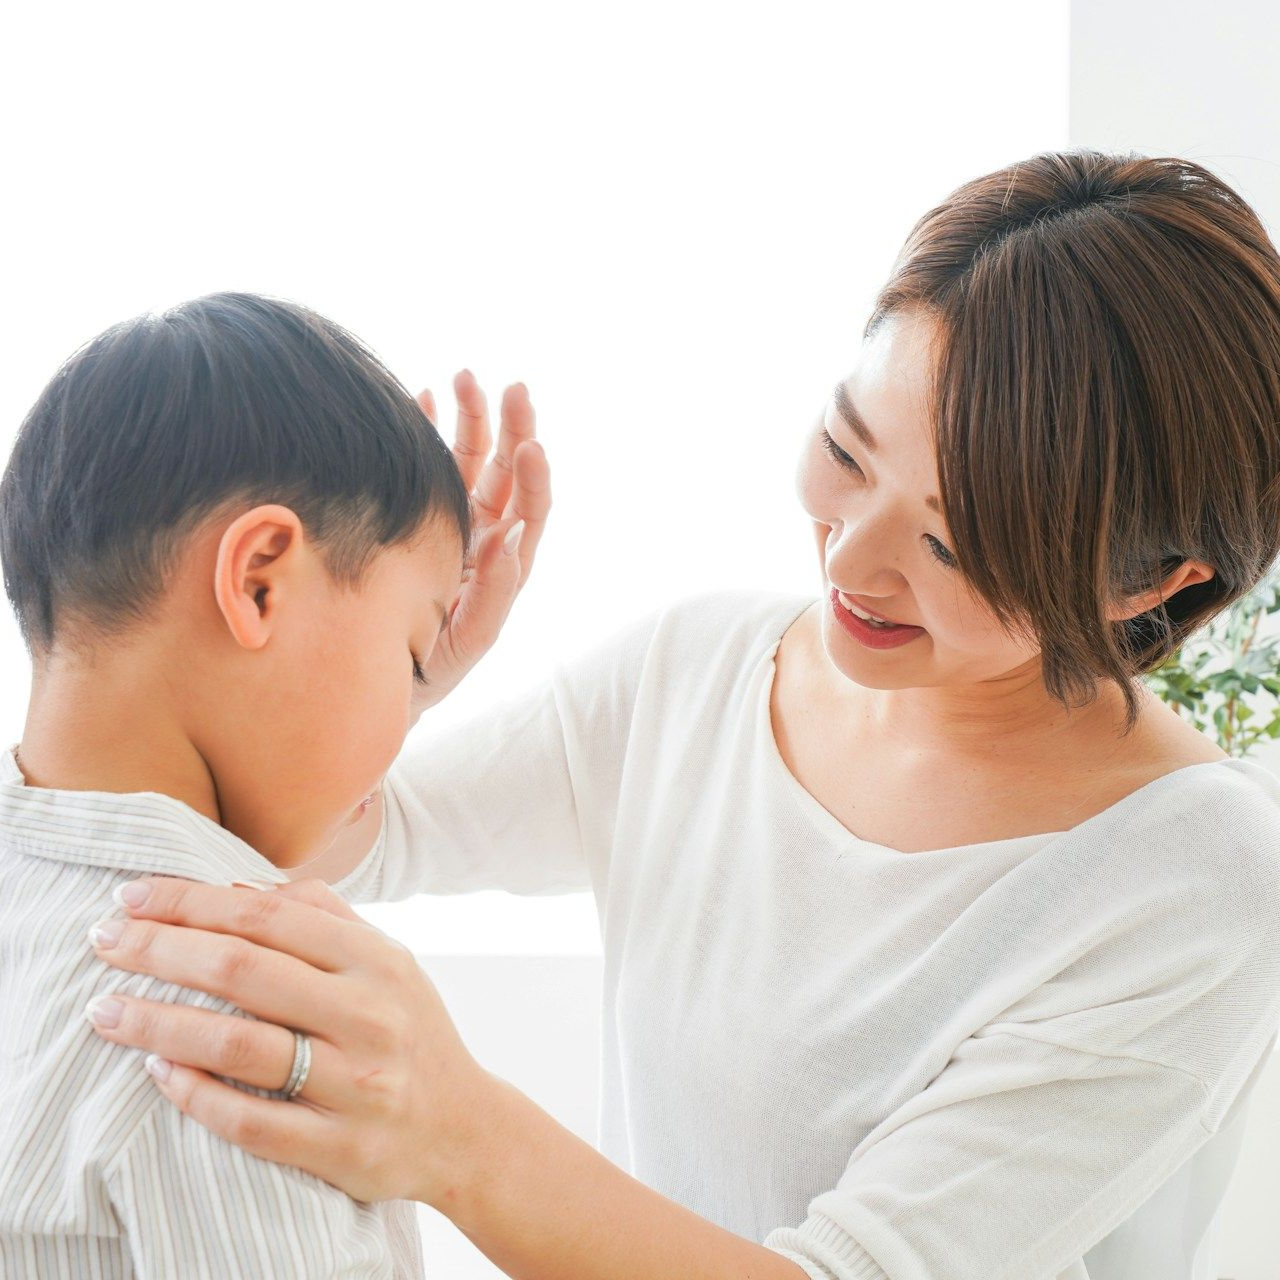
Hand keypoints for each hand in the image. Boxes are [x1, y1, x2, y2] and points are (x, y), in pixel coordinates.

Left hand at [86, 876, 495, 1206]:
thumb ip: (324, 918)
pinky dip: (196, 1095)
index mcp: (377, 960)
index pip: (268, 916)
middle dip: (161, 950)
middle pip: (244, 971)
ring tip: (106, 1010)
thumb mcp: (388, 961)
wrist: (463, 1128)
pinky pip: (252, 1121)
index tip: (132, 896)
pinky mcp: (341, 1148)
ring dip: (160, 1024)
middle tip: (104, 942)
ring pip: (240, 1046)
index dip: (191, 902)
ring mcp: (356, 1084)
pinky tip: (158, 1074)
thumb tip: (240, 887)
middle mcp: (369, 1015)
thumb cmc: (409, 1031)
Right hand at [415, 371, 550, 718]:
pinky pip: (427, 467)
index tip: (530, 442)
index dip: (535, 477)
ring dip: (470, 420)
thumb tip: (512, 537)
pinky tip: (423, 397)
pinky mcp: (413, 515)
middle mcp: (480, 541)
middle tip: (512, 388)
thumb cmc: (423, 676)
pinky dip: (425, 432)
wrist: (369, 685)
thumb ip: (492, 596)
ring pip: (468, 463)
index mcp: (501, 571)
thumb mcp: (463, 644)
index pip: (529, 513)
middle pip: (506, 475)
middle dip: (512, 429)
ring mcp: (448, 524)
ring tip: (465, 377)